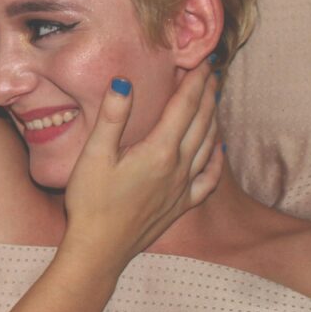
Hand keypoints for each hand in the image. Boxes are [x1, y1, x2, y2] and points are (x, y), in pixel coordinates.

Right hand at [61, 63, 222, 269]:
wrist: (100, 250)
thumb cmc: (91, 202)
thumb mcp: (94, 155)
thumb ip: (112, 117)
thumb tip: (124, 82)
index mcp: (159, 151)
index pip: (184, 107)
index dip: (195, 82)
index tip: (202, 61)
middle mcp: (178, 167)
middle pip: (201, 123)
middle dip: (208, 94)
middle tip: (212, 72)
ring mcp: (182, 188)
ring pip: (208, 146)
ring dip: (213, 120)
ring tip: (214, 100)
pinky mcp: (180, 206)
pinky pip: (208, 180)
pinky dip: (217, 161)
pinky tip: (219, 152)